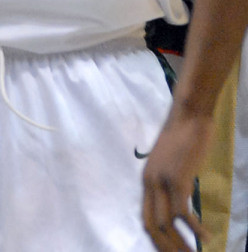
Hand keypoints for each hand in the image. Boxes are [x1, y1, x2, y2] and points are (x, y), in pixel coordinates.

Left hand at [141, 109, 211, 250]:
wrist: (188, 115)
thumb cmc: (184, 137)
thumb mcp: (172, 163)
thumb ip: (171, 181)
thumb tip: (180, 198)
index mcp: (146, 180)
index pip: (145, 218)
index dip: (156, 240)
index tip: (171, 251)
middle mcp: (149, 183)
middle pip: (151, 226)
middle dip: (166, 248)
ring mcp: (161, 181)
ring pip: (166, 224)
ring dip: (182, 244)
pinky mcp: (177, 179)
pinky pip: (183, 213)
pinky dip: (195, 229)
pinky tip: (207, 238)